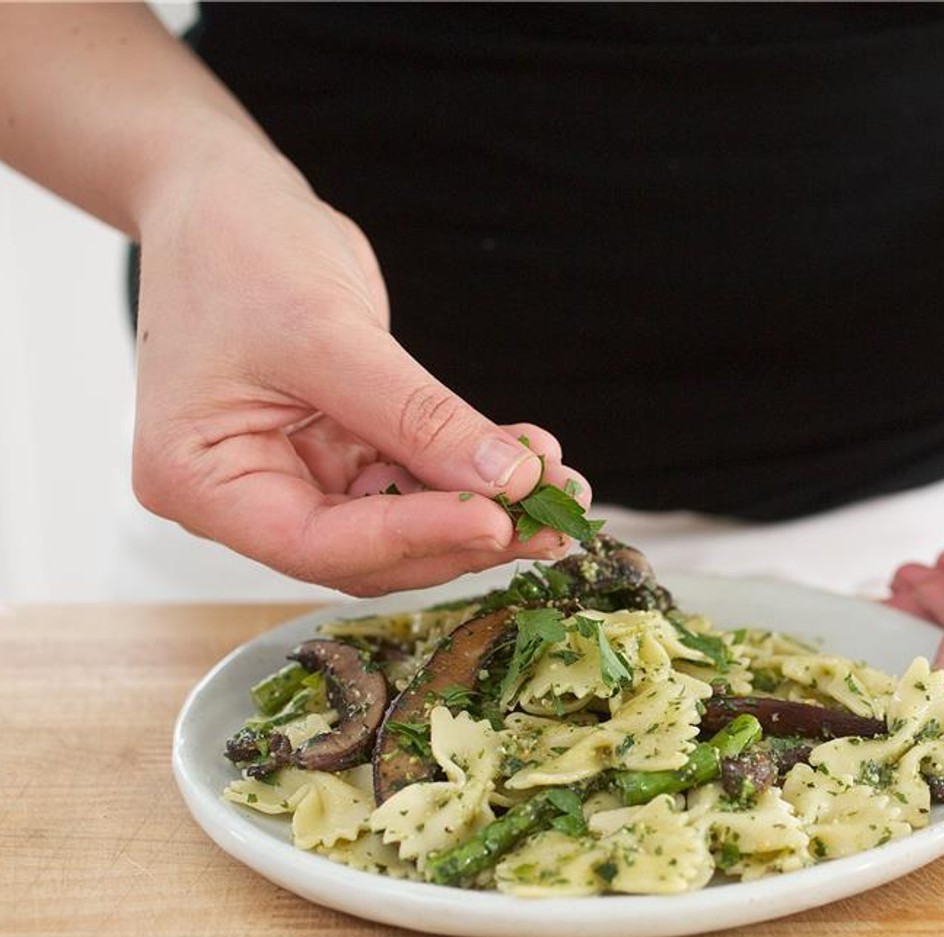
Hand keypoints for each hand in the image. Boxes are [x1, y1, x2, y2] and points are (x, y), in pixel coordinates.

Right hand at [130, 145, 587, 595]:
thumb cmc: (238, 249)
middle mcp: (245, 495)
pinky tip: (532, 457)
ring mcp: (298, 475)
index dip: (413, 538)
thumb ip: (418, 416)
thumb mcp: (327, 331)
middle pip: (369, 549)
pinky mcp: (343, 452)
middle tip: (552, 523)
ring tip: (560, 487)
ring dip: (484, 507)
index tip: (496, 523)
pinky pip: (415, 479)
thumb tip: (510, 480)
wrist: (224, 198)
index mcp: (201, 480)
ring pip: (403, 521)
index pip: (315, 543)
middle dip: (464, 534)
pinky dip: (472, 472)